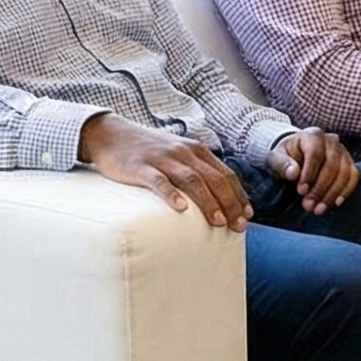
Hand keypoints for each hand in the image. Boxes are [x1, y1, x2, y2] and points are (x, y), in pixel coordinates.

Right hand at [77, 111, 251, 229]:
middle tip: (239, 225)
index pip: (225, 174)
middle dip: (230, 203)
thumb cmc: (148, 150)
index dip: (239, 194)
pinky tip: (180, 209)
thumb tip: (218, 195)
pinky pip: (158, 181)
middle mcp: (184, 152)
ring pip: (192, 180)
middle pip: (214, 179)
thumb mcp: (178, 153)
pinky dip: (171, 194)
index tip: (248, 214)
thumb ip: (196, 169)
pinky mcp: (140, 167)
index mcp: (196, 150)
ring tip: (219, 222)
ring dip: (208, 202)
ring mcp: (162, 159)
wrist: (111, 134)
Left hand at [266, 127, 358, 214]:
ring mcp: (344, 152)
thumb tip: (293, 173)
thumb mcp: (275, 158)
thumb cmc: (285, 158)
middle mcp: (332, 141)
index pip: (315, 153)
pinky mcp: (350, 163)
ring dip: (332, 193)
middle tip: (308, 206)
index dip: (309, 173)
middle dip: (320, 188)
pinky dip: (346, 191)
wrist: (297, 156)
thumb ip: (281, 164)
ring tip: (319, 210)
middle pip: (332, 164)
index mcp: (313, 135)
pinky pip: (354, 177)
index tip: (301, 191)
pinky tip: (336, 204)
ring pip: (344, 172)